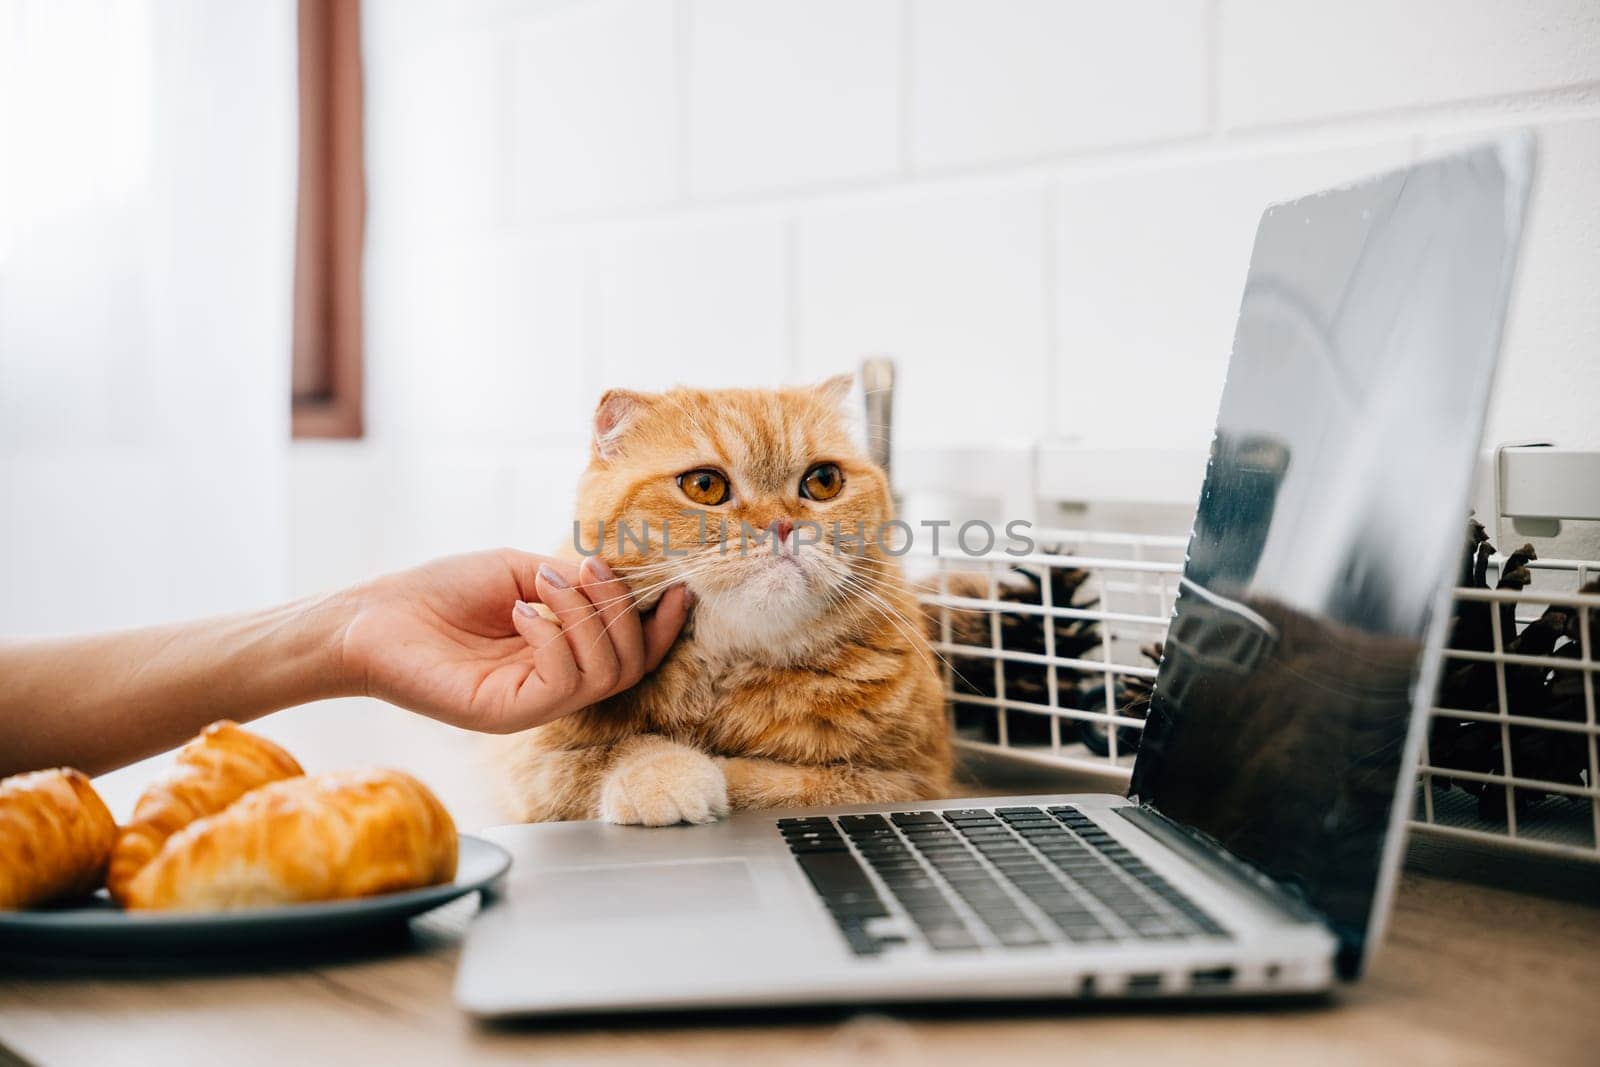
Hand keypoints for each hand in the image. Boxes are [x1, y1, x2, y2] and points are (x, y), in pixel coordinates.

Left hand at [337, 549, 688, 733]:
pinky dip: (554, 637)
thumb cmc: (439, 592)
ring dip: (586, 616)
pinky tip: (520, 611)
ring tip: (544, 582)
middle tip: (586, 570)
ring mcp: (533, 703)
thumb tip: (619, 578)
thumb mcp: (520, 570)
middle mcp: (554, 684)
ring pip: (604, 674)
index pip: (631, 652)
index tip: (677, 588)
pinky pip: (563, 682)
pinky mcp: (508, 713)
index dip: (661, 625)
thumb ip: (572, 580)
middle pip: (630, 664)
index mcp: (561, 654)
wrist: (374, 617)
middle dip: (621, 610)